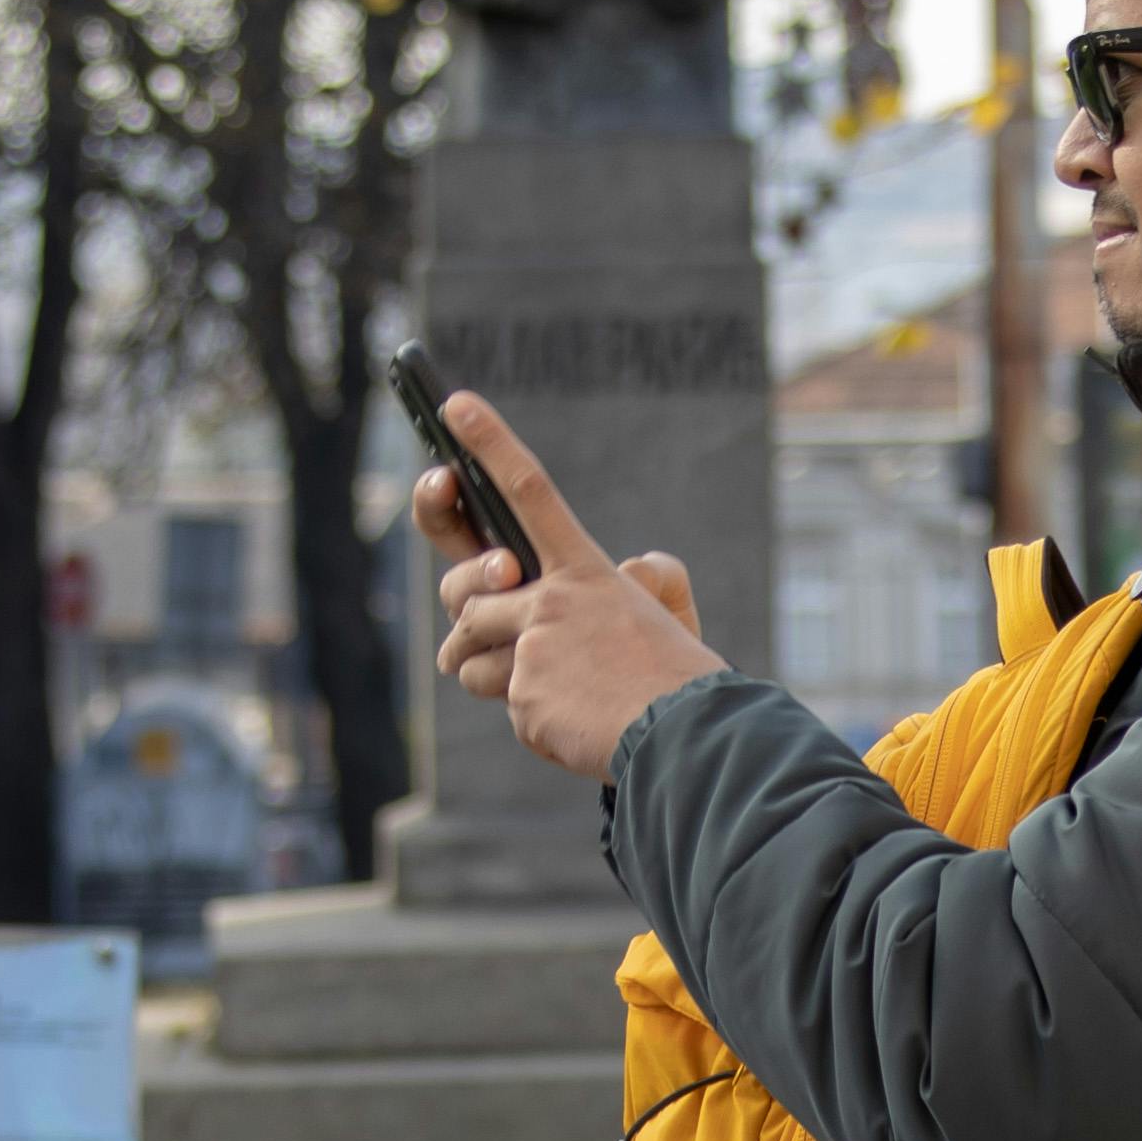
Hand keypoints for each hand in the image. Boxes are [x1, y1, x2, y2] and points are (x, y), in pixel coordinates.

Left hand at [420, 400, 728, 778]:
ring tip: (554, 693)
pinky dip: (537, 720)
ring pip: (471, 657)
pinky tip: (577, 724)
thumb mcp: (665, 606)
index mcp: (585, 570)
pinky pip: (507, 706)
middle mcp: (550, 600)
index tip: (453, 403)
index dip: (489, 444)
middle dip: (467, 620)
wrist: (687, 737)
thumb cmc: (678, 674)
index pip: (529, 491)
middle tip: (473, 641)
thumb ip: (638, 575)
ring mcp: (533, 649)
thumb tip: (626, 570)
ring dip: (492, 675)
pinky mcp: (523, 697)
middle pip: (467, 596)